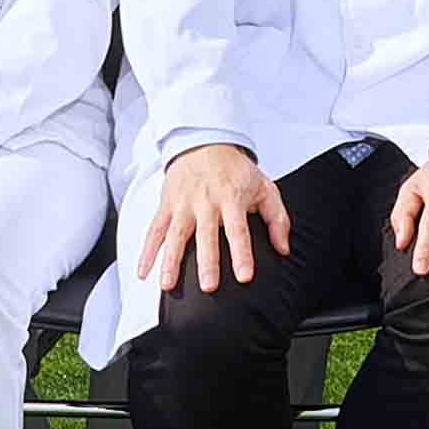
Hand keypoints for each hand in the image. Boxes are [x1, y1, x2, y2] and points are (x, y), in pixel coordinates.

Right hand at [142, 141, 288, 298]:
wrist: (204, 141)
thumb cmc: (236, 170)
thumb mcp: (264, 187)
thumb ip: (277, 219)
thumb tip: (284, 249)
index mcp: (231, 198)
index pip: (238, 230)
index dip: (241, 253)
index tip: (244, 275)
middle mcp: (205, 202)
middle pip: (205, 235)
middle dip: (207, 262)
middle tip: (208, 286)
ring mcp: (183, 204)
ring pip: (175, 235)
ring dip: (171, 261)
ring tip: (168, 285)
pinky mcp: (167, 205)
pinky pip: (155, 230)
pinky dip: (147, 251)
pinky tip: (144, 271)